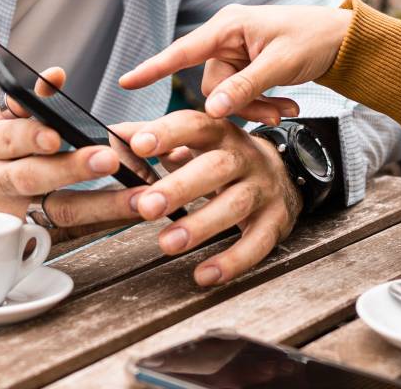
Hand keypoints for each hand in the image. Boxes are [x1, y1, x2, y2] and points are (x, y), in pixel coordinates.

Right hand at [0, 66, 141, 234]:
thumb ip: (23, 101)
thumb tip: (56, 75)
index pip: (10, 135)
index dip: (32, 133)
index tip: (57, 135)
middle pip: (32, 176)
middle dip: (70, 168)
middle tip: (107, 159)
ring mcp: (16, 214)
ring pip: (57, 210)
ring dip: (101, 203)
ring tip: (136, 198)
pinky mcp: (32, 239)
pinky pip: (72, 234)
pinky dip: (103, 224)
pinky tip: (131, 216)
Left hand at [110, 111, 302, 285]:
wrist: (285, 172)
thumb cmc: (224, 160)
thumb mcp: (195, 142)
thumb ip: (156, 139)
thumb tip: (115, 135)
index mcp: (220, 133)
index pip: (194, 125)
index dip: (167, 133)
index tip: (138, 144)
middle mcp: (245, 157)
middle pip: (216, 167)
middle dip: (180, 187)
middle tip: (147, 207)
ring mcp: (264, 189)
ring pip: (236, 205)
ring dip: (201, 225)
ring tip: (168, 244)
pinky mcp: (277, 221)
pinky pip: (257, 243)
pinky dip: (232, 261)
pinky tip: (205, 274)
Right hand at [119, 4, 354, 124]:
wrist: (342, 40)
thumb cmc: (313, 38)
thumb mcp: (281, 64)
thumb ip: (246, 87)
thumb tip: (214, 110)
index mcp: (228, 27)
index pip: (183, 51)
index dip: (153, 68)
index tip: (126, 80)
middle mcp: (226, 39)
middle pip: (212, 87)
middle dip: (243, 105)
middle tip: (278, 115)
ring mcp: (236, 54)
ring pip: (228, 97)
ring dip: (258, 108)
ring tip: (290, 109)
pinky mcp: (247, 67)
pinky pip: (242, 95)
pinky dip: (263, 105)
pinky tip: (289, 105)